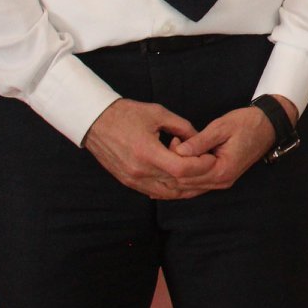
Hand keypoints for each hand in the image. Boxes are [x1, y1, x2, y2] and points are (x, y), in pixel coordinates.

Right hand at [82, 99, 217, 198]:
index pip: (181, 169)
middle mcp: (139, 171)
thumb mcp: (159, 114)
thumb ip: (183, 128)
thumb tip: (200, 140)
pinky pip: (154, 192)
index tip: (211, 157)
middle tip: (213, 169)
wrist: (95, 121)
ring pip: (167, 193)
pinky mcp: (128, 181)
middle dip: (198, 178)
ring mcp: (132, 179)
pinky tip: (183, 184)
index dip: (201, 165)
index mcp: (147, 152)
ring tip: (202, 178)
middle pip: (177, 184)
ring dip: (186, 188)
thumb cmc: (126, 114)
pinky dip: (171, 190)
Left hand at [168, 95, 299, 192]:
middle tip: (172, 145)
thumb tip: (178, 150)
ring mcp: (221, 182)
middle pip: (185, 183)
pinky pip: (196, 186)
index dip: (175, 157)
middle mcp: (221, 181)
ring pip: (188, 187)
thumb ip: (199, 141)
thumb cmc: (247, 123)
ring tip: (170, 156)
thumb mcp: (222, 127)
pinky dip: (183, 180)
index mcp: (222, 169)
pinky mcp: (220, 180)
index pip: (188, 171)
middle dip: (173, 167)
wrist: (268, 127)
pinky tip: (173, 172)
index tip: (175, 139)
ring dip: (176, 175)